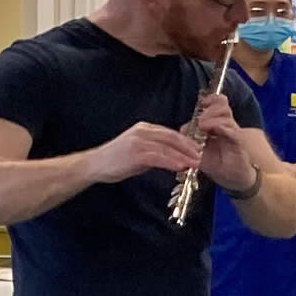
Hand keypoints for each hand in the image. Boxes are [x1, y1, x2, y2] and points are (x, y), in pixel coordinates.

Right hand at [83, 122, 200, 183]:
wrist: (93, 165)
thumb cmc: (115, 160)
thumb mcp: (138, 152)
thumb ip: (154, 151)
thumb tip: (174, 158)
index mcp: (144, 129)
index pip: (171, 133)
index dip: (186, 141)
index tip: (198, 149)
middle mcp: (143, 131)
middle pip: (172, 137)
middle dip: (189, 147)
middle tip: (202, 156)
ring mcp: (138, 141)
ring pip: (168, 147)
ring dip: (184, 156)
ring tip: (196, 163)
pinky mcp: (135, 153)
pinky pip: (158, 157)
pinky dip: (172, 161)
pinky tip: (181, 166)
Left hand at [195, 93, 256, 190]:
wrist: (233, 178)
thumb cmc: (217, 163)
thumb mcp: (199, 150)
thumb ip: (191, 139)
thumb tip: (183, 129)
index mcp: (218, 124)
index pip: (218, 104)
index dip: (211, 100)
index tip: (203, 103)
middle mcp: (227, 125)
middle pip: (222, 106)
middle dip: (210, 108)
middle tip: (200, 120)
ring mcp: (233, 133)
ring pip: (226, 116)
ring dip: (213, 118)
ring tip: (203, 126)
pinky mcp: (239, 143)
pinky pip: (232, 131)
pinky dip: (222, 128)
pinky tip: (215, 131)